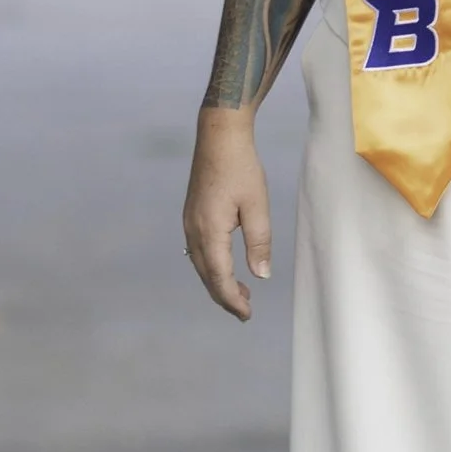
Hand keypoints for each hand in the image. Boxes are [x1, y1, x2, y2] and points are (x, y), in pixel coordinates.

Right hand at [184, 106, 271, 319]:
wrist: (218, 136)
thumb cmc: (242, 167)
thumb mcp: (257, 206)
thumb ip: (259, 243)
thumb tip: (261, 276)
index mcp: (210, 231)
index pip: (219, 278)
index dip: (232, 300)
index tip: (247, 315)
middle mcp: (193, 231)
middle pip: (207, 276)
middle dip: (224, 296)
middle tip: (245, 312)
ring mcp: (189, 223)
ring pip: (201, 265)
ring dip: (218, 282)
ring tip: (240, 293)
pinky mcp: (191, 215)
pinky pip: (199, 251)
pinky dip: (211, 266)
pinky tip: (225, 267)